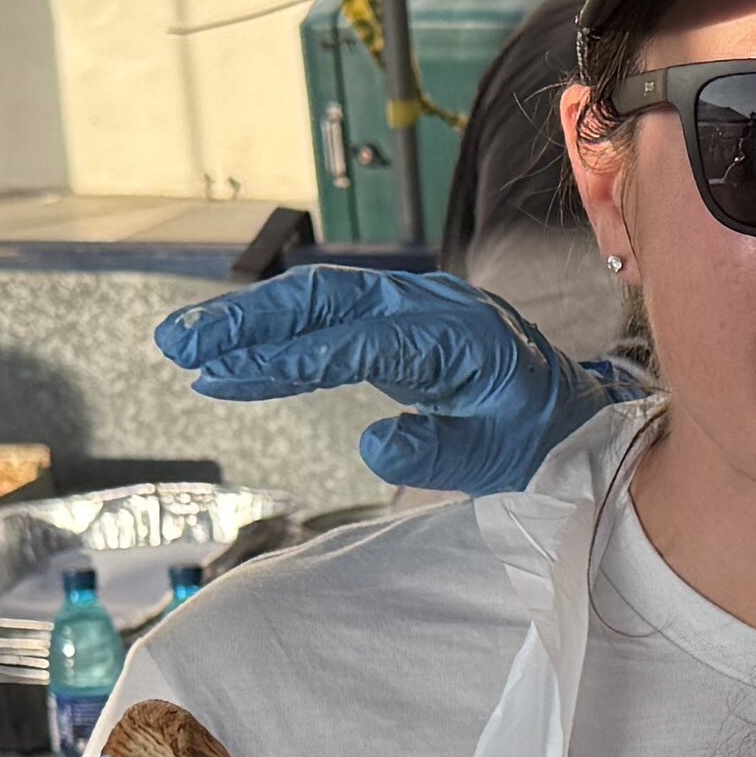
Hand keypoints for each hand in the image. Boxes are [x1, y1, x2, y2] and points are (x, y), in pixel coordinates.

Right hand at [156, 262, 626, 496]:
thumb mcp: (497, 457)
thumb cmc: (539, 440)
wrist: (572, 418)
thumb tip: (375, 448)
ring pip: (317, 305)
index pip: (364, 340)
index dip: (299, 357)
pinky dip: (277, 344)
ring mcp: (411, 309)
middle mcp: (430, 306)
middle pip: (326, 300)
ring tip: (183, 348)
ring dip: (248, 325)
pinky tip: (230, 368)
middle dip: (249, 320)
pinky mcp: (395, 325)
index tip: (237, 372)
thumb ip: (438, 452)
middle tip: (182, 343)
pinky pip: (326, 325)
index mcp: (459, 335)